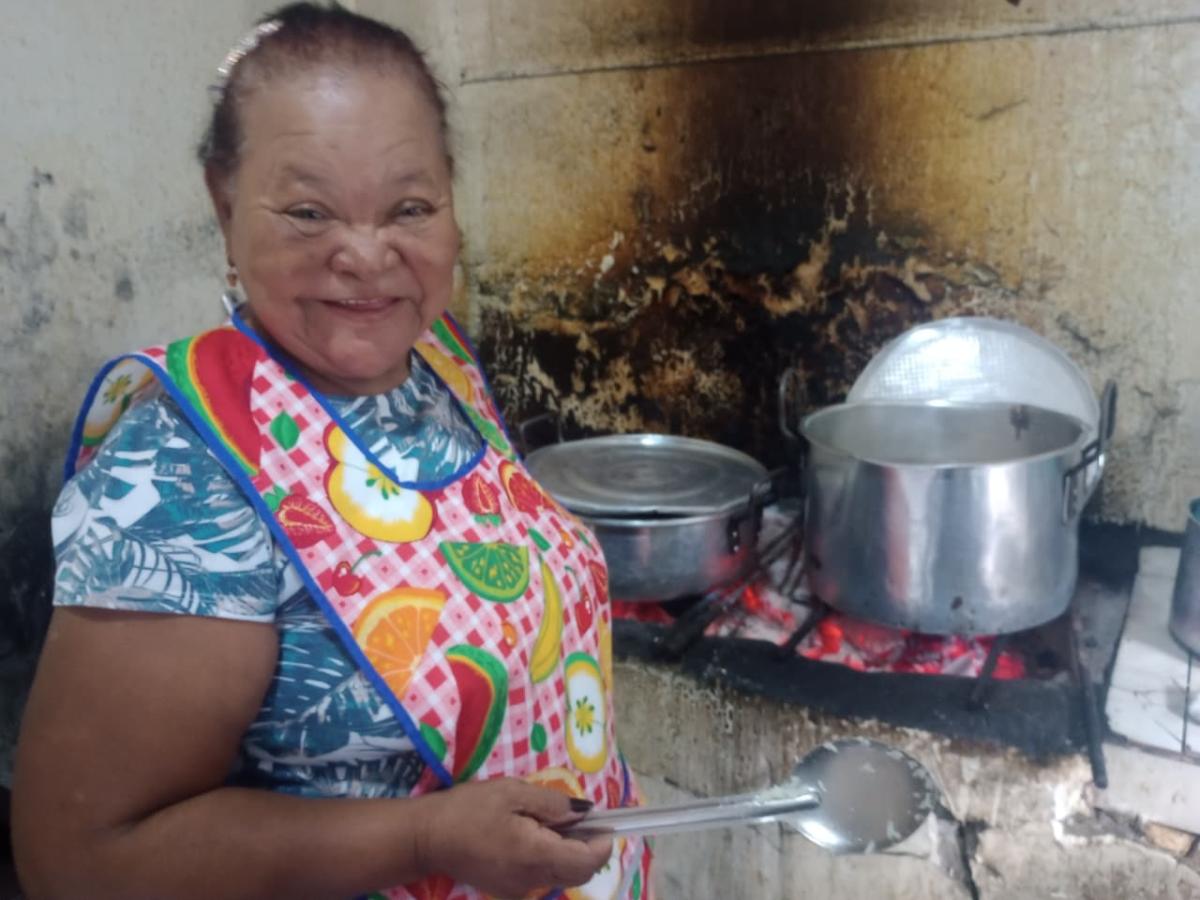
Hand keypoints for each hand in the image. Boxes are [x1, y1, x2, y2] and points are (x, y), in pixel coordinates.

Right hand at [417, 778, 612, 898]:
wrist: (428, 838)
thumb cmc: (469, 809)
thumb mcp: (513, 792)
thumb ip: (553, 803)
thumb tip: (586, 812)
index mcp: (536, 854)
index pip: (586, 861)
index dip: (603, 844)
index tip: (607, 822)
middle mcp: (532, 880)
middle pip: (579, 873)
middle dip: (590, 849)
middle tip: (584, 820)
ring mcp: (520, 889)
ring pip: (562, 875)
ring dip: (570, 853)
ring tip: (552, 822)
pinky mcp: (509, 889)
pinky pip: (542, 876)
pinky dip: (550, 858)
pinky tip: (534, 835)